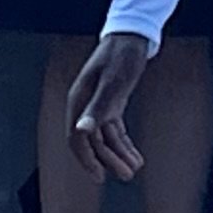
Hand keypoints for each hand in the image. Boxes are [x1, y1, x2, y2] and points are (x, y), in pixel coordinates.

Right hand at [67, 31, 155, 179]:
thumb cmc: (122, 56)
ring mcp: (98, 105)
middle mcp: (85, 105)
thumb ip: (97, 108)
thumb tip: (81, 131)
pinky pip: (115, 130)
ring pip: (105, 137)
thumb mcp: (113, 83)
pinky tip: (135, 155)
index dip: (87, 159)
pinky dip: (124, 143)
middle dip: (109, 160)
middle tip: (127, 176)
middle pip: (93, 141)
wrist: (133, 36)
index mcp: (79, 101)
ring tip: (135, 168)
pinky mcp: (111, 104)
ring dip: (119, 154)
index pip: (77, 138)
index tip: (100, 177)